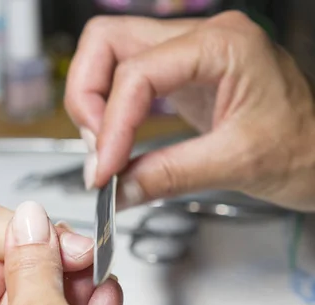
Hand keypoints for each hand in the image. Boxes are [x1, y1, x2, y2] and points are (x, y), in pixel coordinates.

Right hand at [65, 11, 314, 211]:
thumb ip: (168, 176)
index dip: (111, 124)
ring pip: (109, 55)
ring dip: (94, 102)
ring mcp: (187, 54)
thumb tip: (117, 190)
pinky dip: (111, 111)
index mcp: (222, 44)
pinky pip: (125, 79)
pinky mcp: (179, 76)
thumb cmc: (306, 148)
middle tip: (97, 146)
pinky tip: (118, 142)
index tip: (103, 170)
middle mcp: (199, 38)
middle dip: (88, 96)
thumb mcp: (236, 164)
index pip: (138, 73)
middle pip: (107, 41)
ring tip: (106, 148)